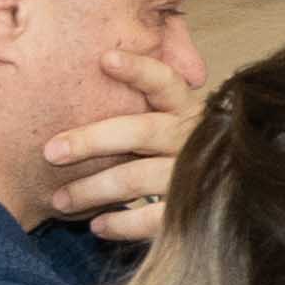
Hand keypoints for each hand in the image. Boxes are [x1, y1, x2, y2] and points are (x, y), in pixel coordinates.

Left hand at [40, 45, 210, 246]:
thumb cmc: (182, 151)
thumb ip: (145, 104)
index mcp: (187, 110)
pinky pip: (152, 218)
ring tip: (58, 201)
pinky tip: (97, 225)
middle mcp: (194, 138)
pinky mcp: (196, 211)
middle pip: (140, 131)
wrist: (235, 192)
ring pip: (136, 178)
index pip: (165, 82)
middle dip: (90, 140)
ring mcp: (197, 174)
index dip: (139, 70)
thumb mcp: (174, 121)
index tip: (105, 59)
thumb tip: (94, 69)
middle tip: (50, 151)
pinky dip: (121, 223)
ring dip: (91, 190)